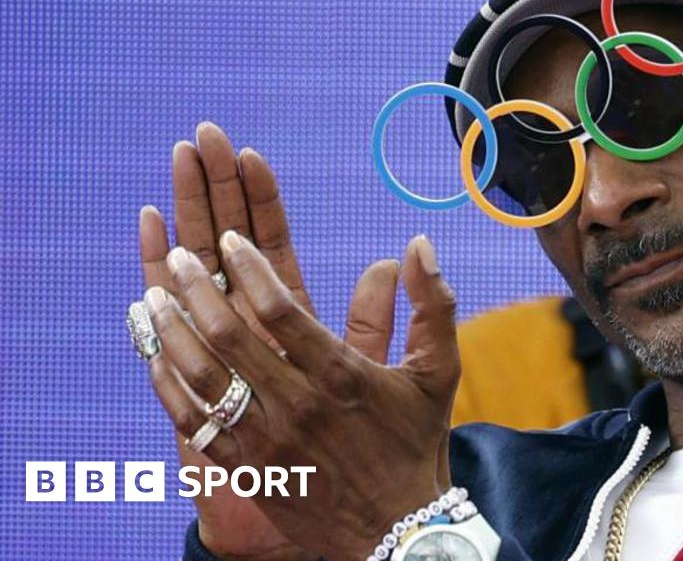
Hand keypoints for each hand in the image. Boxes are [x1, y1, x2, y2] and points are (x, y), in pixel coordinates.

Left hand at [145, 232, 459, 558]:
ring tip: (154, 298)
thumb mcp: (437, 373)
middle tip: (181, 258)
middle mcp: (299, 405)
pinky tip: (157, 357)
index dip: (251, 271)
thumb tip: (420, 243)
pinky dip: (169, 386)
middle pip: (231, 337)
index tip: (231, 241)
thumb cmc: (418, 444)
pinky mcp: (248, 470)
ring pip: (203, 378)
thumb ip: (431, 305)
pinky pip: (194, 424)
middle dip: (199, 290)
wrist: (399, 533)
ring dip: (174, 332)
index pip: (283, 310)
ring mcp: (268, 441)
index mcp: (342, 376)